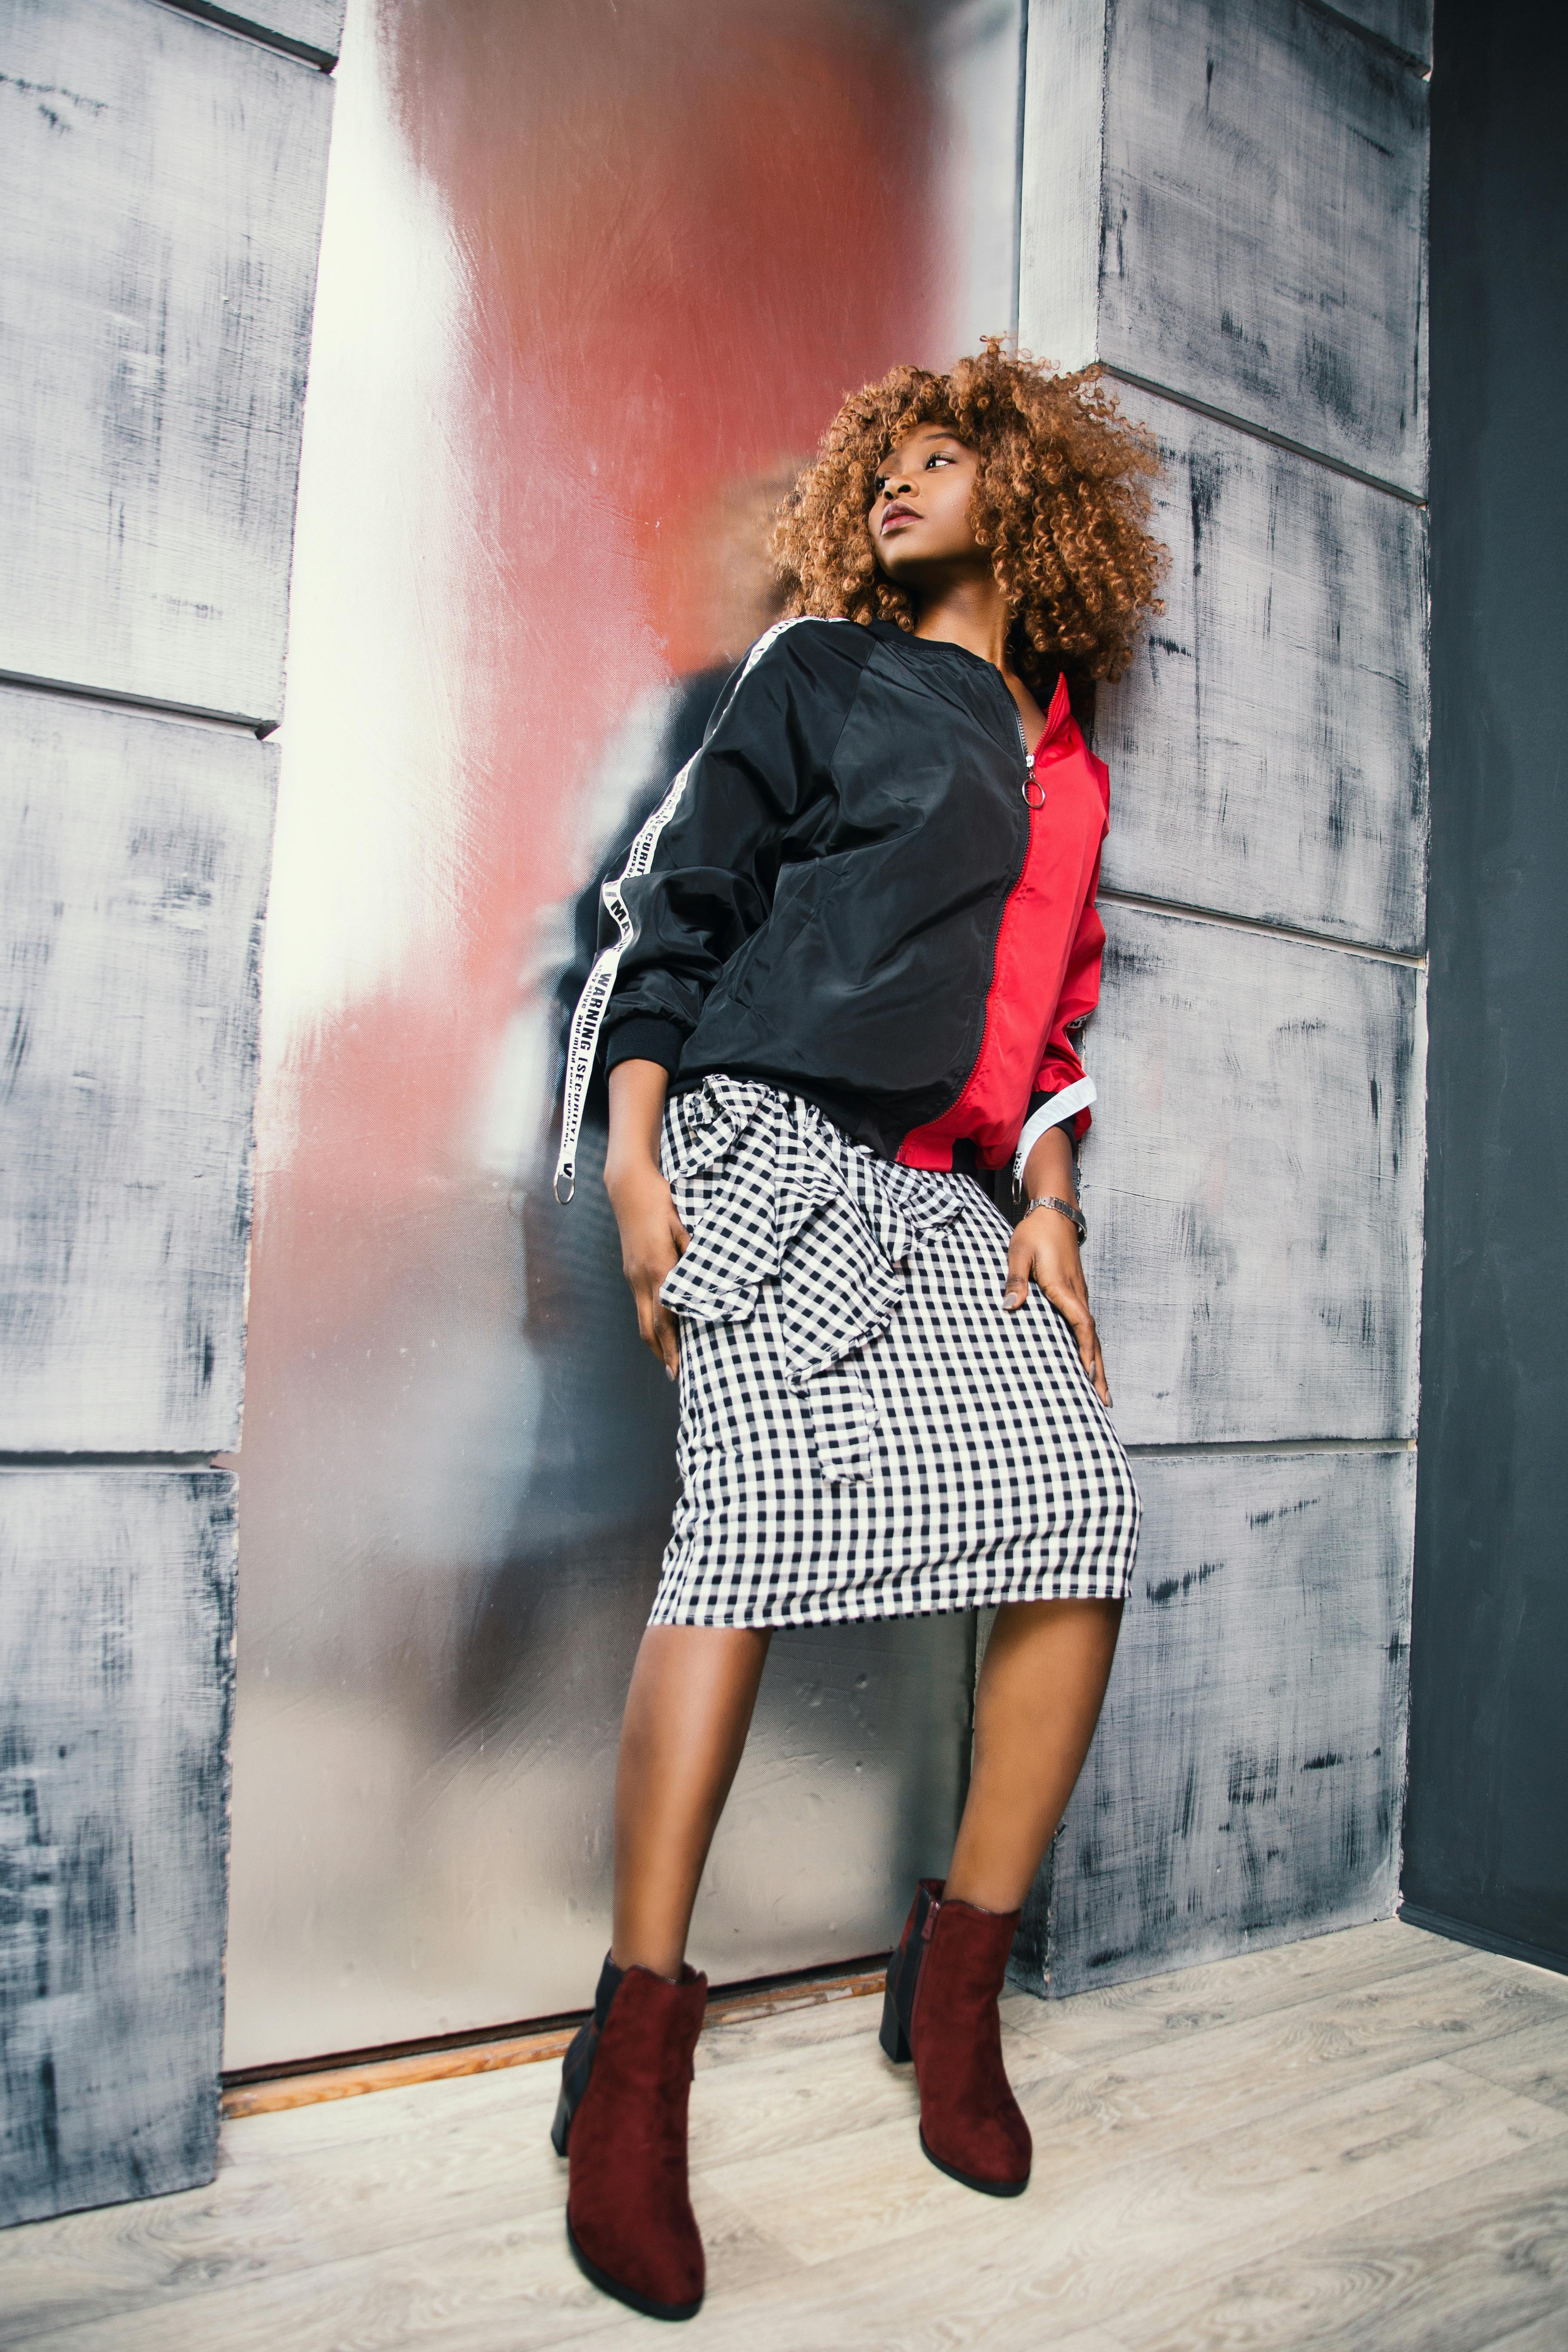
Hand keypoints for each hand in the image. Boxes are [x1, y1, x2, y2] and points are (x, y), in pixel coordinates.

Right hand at [606, 1159, 689, 1378]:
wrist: (628, 1186)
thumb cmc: (659, 1201)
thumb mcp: (683, 1224)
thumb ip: (694, 1252)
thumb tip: (706, 1277)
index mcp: (658, 1268)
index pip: (665, 1318)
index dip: (672, 1347)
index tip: (678, 1368)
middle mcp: (641, 1277)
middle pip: (649, 1327)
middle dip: (661, 1353)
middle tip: (674, 1374)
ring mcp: (632, 1274)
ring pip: (642, 1317)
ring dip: (655, 1339)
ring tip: (669, 1357)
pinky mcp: (630, 1269)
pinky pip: (640, 1302)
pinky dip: (651, 1320)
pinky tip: (661, 1324)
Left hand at [1003, 1205, 1110, 1406]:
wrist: (1054, 1212)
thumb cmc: (1034, 1233)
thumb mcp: (1018, 1253)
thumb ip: (1015, 1280)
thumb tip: (1010, 1307)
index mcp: (1064, 1287)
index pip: (1081, 1323)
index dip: (1085, 1349)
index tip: (1089, 1375)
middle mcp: (1077, 1294)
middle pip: (1092, 1337)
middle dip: (1098, 1370)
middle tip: (1105, 1402)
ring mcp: (1079, 1295)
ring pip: (1092, 1335)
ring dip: (1098, 1363)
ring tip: (1102, 1394)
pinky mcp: (1076, 1294)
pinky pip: (1087, 1328)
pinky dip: (1091, 1348)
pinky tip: (1089, 1364)